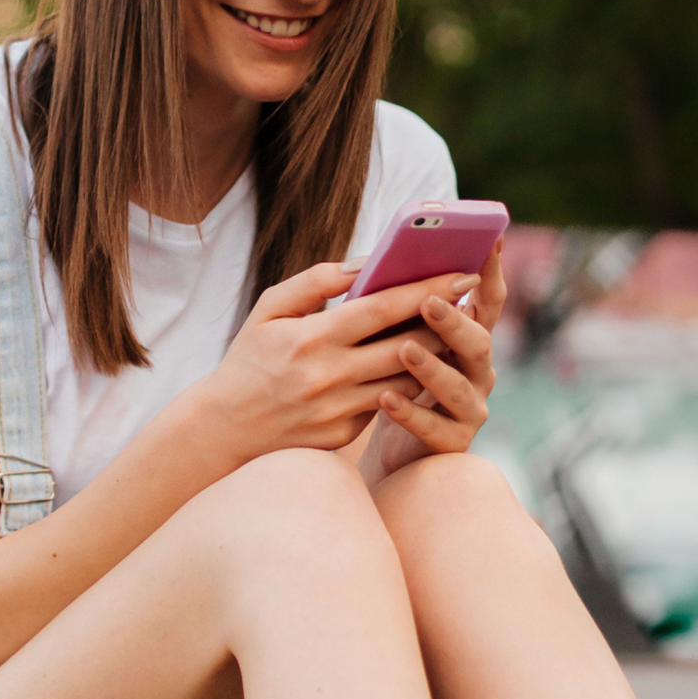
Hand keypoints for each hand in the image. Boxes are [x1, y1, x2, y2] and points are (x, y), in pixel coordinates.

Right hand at [200, 259, 484, 461]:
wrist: (224, 429)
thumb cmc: (250, 359)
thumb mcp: (269, 309)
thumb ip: (315, 282)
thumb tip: (364, 263)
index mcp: (311, 339)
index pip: (382, 309)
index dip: (426, 290)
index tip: (462, 274)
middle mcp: (329, 376)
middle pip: (406, 345)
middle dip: (446, 321)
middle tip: (473, 300)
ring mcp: (339, 410)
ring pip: (407, 380)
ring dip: (436, 354)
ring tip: (458, 330)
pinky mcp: (345, 435)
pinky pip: (389, 403)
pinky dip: (411, 382)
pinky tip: (427, 363)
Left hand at [365, 241, 501, 458]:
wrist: (382, 443)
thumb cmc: (385, 374)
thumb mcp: (391, 334)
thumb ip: (397, 305)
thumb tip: (383, 261)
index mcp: (468, 336)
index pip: (488, 299)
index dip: (491, 270)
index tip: (491, 238)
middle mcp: (478, 370)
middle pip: (479, 341)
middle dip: (455, 321)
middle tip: (428, 300)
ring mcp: (470, 407)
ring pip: (459, 386)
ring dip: (433, 366)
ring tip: (405, 349)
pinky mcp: (452, 443)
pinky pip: (434, 429)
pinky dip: (410, 412)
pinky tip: (384, 397)